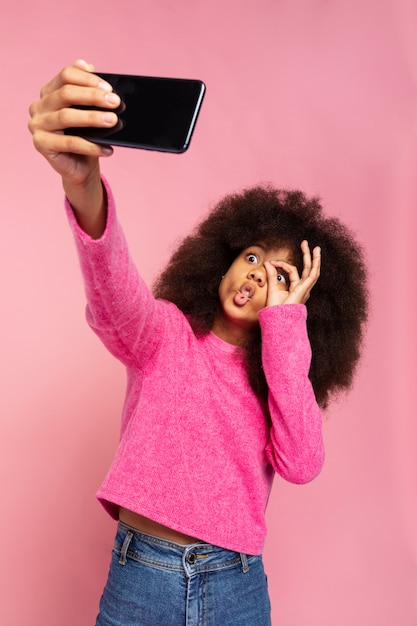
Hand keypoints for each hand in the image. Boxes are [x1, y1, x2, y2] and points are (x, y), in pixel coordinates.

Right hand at [28, 59, 120, 186]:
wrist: (80, 166)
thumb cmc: (85, 136)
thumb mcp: (88, 110)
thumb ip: (87, 88)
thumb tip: (88, 65)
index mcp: (49, 92)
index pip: (66, 75)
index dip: (88, 79)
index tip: (109, 89)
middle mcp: (39, 106)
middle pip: (65, 93)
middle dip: (93, 96)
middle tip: (115, 102)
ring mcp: (37, 125)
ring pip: (66, 116)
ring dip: (92, 118)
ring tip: (113, 121)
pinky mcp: (41, 144)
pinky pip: (70, 143)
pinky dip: (91, 146)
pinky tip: (107, 148)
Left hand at [265, 240, 320, 305]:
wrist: (278, 319)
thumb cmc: (276, 309)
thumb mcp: (272, 289)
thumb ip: (272, 275)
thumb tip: (268, 263)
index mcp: (295, 289)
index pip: (292, 271)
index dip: (282, 265)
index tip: (271, 263)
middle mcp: (303, 288)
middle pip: (306, 269)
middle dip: (307, 256)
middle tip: (305, 243)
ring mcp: (305, 289)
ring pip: (312, 270)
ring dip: (314, 258)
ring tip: (315, 247)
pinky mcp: (305, 289)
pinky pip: (312, 275)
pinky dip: (314, 265)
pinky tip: (315, 257)